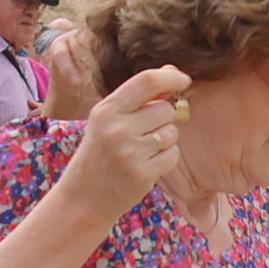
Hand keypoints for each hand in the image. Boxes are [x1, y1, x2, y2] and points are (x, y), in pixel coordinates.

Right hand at [62, 65, 188, 220]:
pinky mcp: (143, 173)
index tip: (184, 80)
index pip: (147, 81)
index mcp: (106, 109)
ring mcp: (130, 152)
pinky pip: (172, 155)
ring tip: (142, 150)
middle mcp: (117, 128)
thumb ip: (138, 96)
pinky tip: (147, 165)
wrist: (84, 196)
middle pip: (165, 109)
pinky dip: (166, 159)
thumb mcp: (108, 120)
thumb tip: (171, 71)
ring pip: (171, 132)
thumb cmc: (100, 152)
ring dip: (165, 140)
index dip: (171, 77)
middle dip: (165, 118)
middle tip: (147, 132)